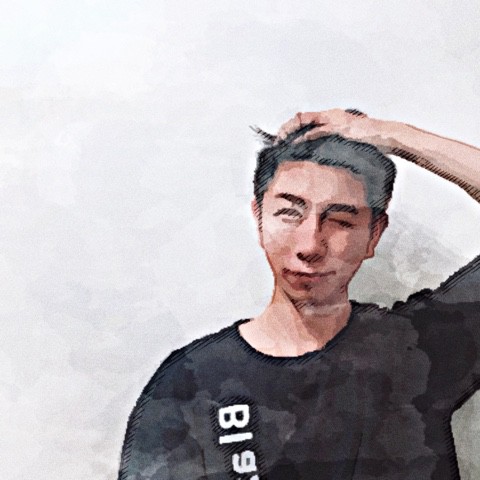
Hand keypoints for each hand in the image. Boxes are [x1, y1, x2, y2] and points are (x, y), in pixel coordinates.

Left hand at [276, 108, 392, 153]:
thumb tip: (325, 154)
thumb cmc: (371, 141)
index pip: (306, 119)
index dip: (293, 127)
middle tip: (276, 140)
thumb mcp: (349, 141)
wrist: (387, 136)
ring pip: (306, 121)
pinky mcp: (340, 128)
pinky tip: (295, 144)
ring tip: (280, 141)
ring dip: (291, 131)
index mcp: (333, 117)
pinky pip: (318, 131)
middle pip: (302, 117)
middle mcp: (332, 115)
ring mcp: (336, 120)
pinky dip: (305, 137)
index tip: (283, 138)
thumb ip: (336, 143)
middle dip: (286, 128)